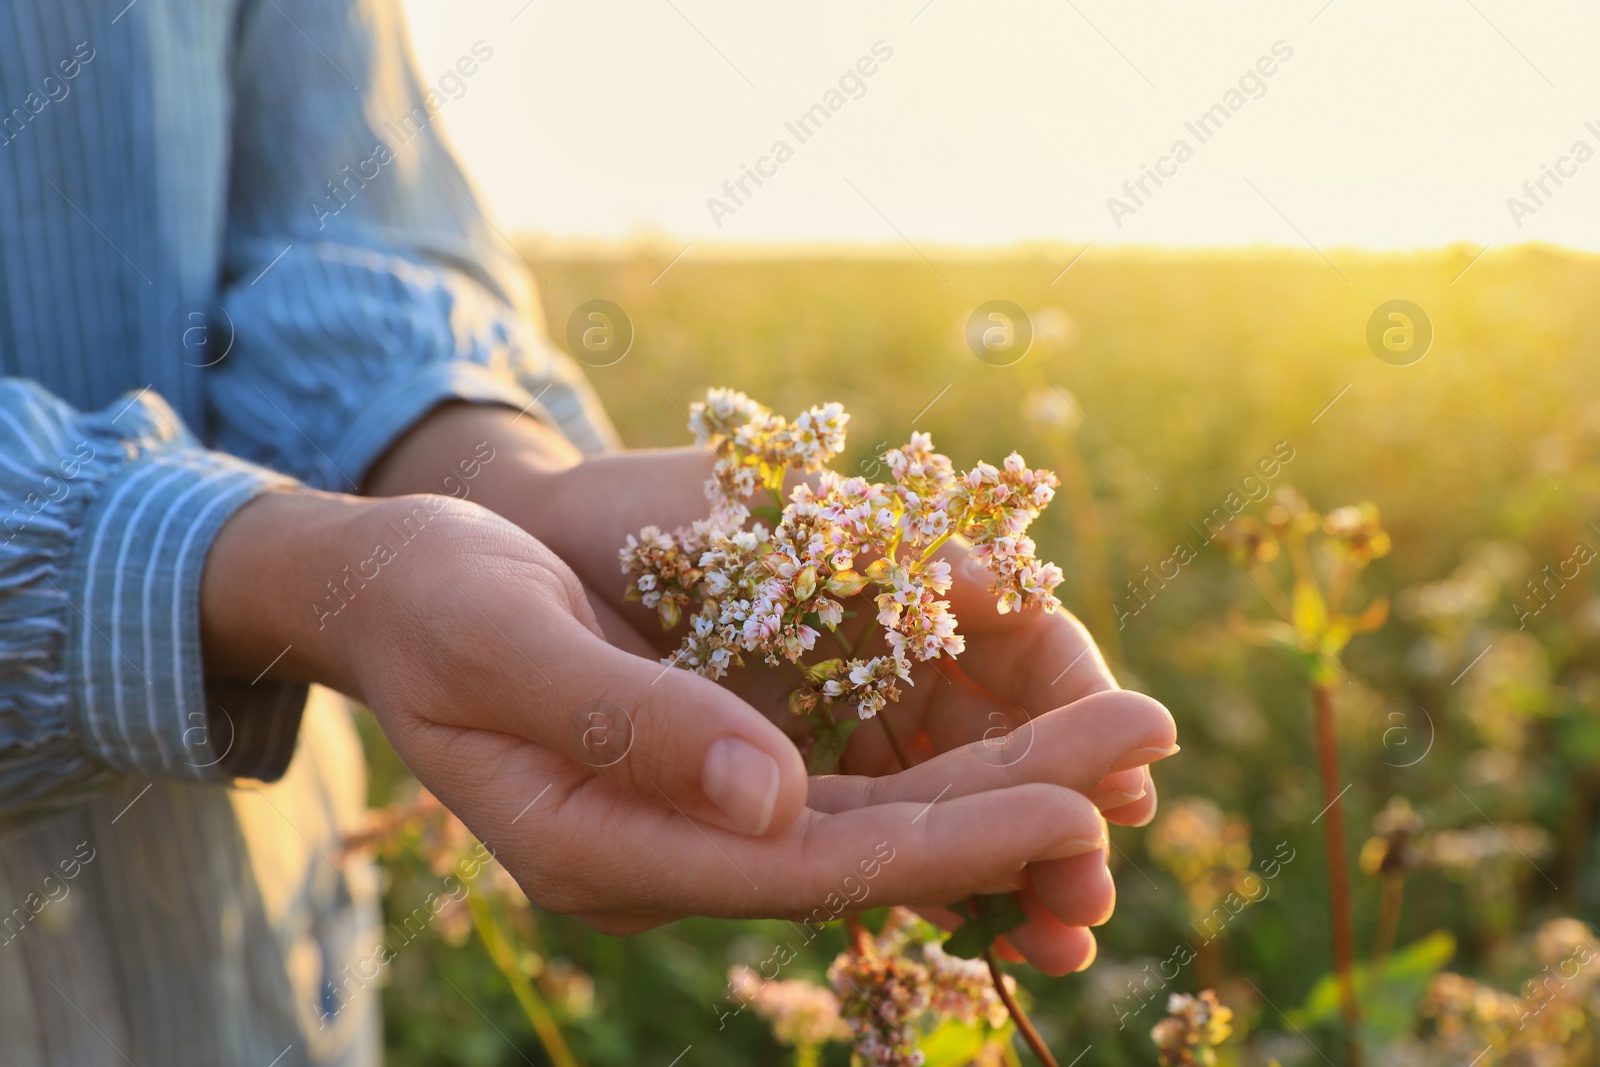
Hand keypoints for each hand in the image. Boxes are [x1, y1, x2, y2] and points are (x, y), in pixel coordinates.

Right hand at [364, 410, 1177, 971]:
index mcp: (608, 845)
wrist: (395, 581)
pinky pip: (856, 766)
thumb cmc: (428, 601)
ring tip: (1129, 731)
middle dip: (1015, 800)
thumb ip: (628, 723)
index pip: (811, 864)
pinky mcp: (725, 753)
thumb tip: (773, 803)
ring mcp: (703, 803)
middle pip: (874, 843)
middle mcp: (673, 844)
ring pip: (881, 808)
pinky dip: (946, 743)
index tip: (1075, 807)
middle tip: (1149, 743)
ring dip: (1005, 771)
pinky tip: (1035, 713)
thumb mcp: (499, 642)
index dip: (950, 839)